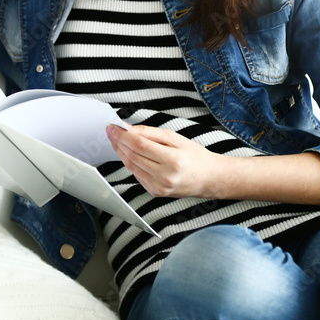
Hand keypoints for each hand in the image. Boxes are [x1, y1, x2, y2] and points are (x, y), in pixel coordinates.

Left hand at [106, 125, 223, 198]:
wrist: (208, 178)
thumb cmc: (194, 155)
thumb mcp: (175, 138)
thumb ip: (150, 133)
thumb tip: (129, 129)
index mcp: (173, 160)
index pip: (140, 145)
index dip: (123, 135)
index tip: (113, 127)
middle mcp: (165, 176)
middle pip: (133, 156)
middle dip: (119, 142)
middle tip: (111, 131)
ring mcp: (159, 187)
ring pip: (131, 167)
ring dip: (121, 152)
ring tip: (117, 140)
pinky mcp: (155, 193)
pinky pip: (137, 175)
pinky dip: (130, 163)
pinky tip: (128, 153)